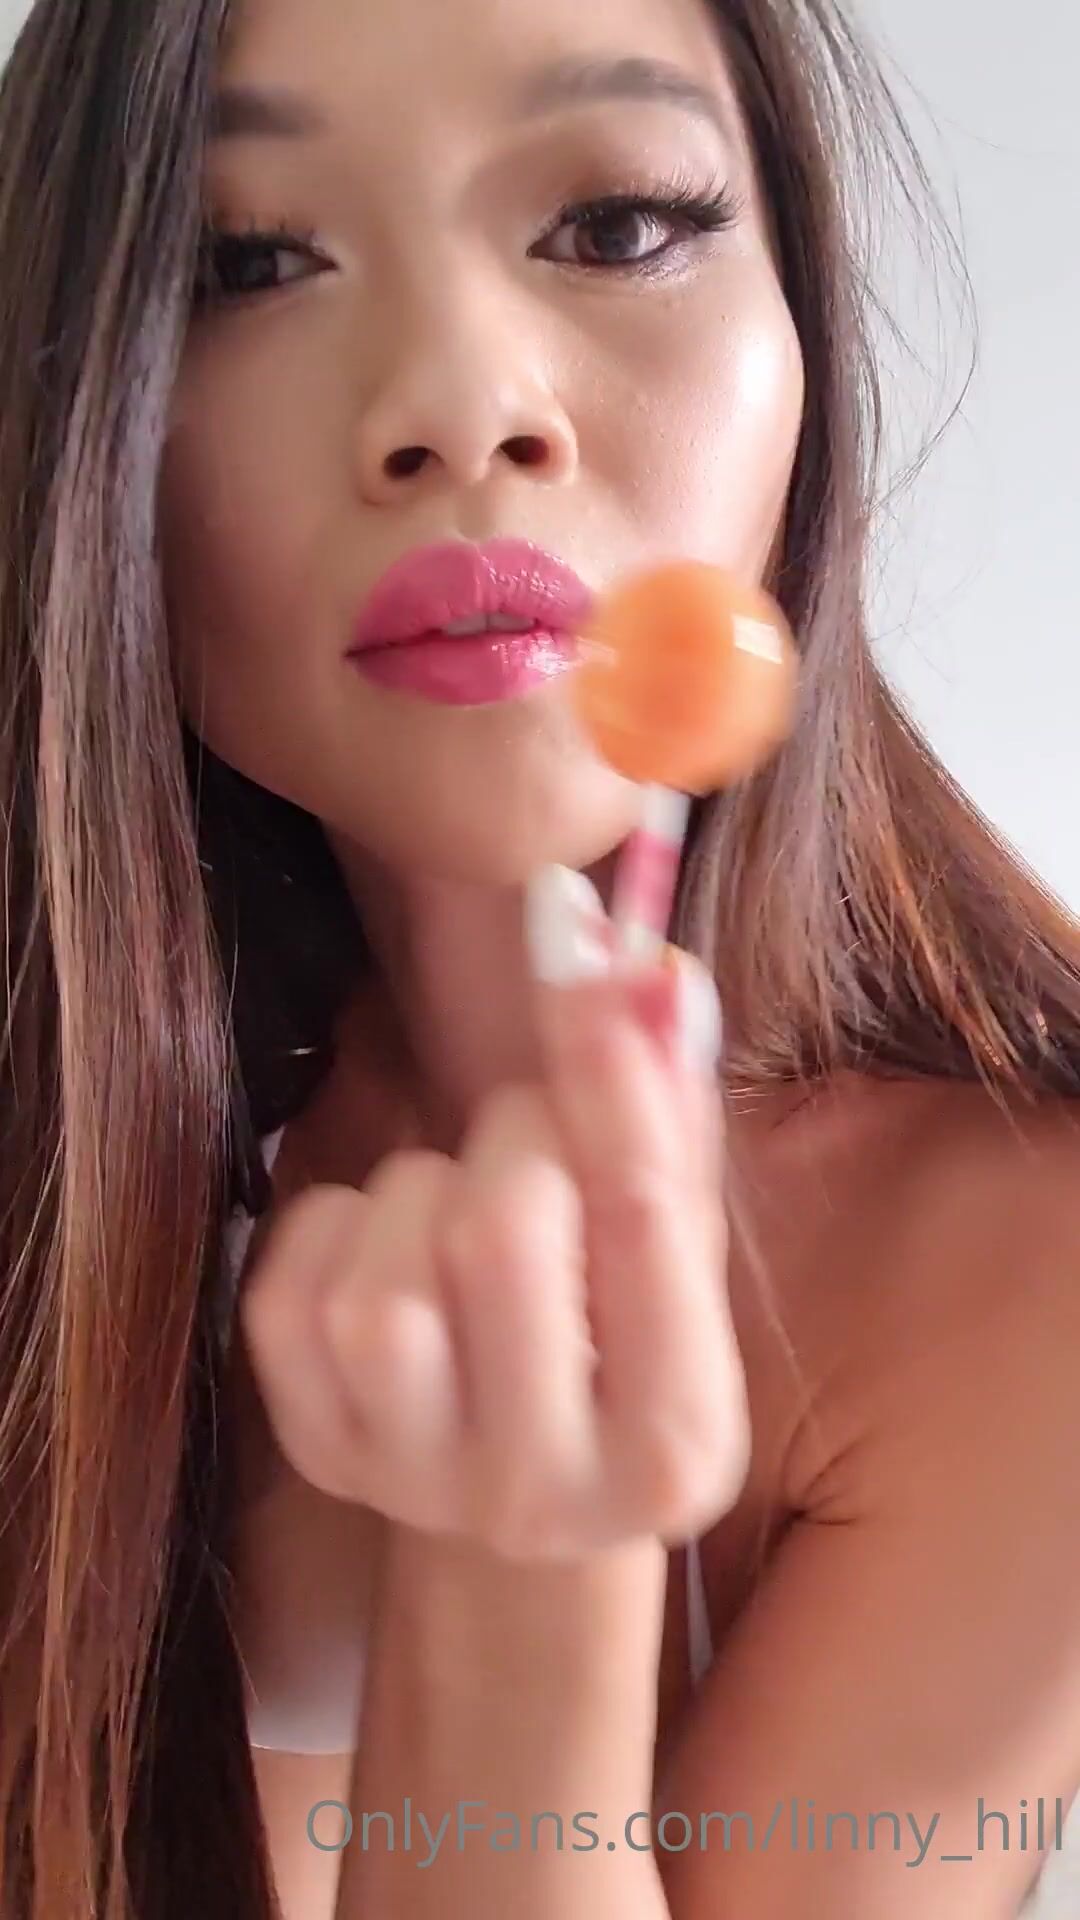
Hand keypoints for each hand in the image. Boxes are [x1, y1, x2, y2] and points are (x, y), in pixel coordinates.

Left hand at [239, 865, 748, 1560]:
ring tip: (468, 1219)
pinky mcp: (315, 1446)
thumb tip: (649, 970)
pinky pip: (300, 1267)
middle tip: (534, 1140)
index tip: (575, 936)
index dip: (607, 1067)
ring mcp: (414, 1477)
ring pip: (391, 1257)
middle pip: (500, 1227)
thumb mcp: (680, 1255)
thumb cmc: (620, 1345)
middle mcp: (545, 1489)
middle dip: (516, 1135)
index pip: (641, 1217)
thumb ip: (675, 1121)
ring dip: (428, 1187)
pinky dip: (341, 1218)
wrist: (521, 1504)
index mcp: (679, 1443)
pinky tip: (392, 1249)